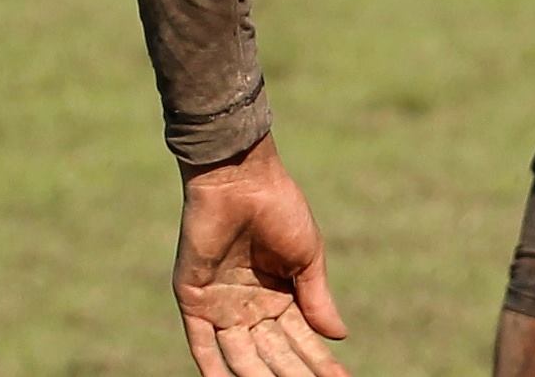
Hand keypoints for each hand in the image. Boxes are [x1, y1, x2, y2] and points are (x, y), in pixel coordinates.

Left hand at [174, 135, 349, 376]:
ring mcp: (221, 306)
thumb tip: (340, 337)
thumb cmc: (278, 207)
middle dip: (295, 376)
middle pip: (274, 355)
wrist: (239, 178)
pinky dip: (212, 369)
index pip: (303, 341)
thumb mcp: (306, 256)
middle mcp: (251, 306)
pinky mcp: (194, 300)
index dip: (320, 363)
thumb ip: (317, 298)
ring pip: (242, 357)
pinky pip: (201, 345)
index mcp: (280, 296)